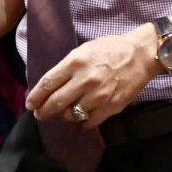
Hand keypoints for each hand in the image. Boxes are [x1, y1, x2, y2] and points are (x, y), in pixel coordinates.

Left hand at [26, 30, 159, 127]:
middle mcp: (85, 80)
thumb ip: (67, 67)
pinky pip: (89, 121)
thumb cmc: (110, 49)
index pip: (48, 83)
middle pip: (56, 102)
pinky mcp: (111, 106)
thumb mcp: (84, 50)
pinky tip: (81, 117)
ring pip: (72, 114)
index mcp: (75, 62)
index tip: (30, 104)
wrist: (141, 55)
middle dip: (44, 111)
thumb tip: (51, 85)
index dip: (36, 96)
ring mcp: (99, 95)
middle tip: (40, 114)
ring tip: (64, 112)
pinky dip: (83, 122)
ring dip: (64, 115)